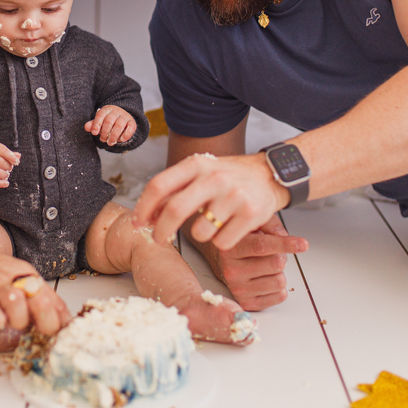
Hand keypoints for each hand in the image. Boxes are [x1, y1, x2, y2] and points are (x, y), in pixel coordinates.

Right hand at [0, 139, 19, 187]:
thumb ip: (7, 152)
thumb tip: (18, 156)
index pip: (1, 150)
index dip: (11, 156)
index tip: (16, 162)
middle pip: (0, 162)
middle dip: (8, 166)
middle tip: (10, 168)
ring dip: (4, 175)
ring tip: (6, 174)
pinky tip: (6, 183)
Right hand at [0, 243, 70, 335]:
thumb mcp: (7, 274)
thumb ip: (27, 292)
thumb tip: (51, 314)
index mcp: (24, 272)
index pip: (53, 299)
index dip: (61, 320)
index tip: (61, 333)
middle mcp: (12, 279)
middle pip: (44, 306)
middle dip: (45, 324)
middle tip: (35, 329)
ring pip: (21, 315)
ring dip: (15, 323)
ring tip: (3, 318)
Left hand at [85, 105, 136, 145]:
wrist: (123, 119)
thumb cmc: (108, 122)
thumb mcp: (100, 122)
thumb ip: (93, 125)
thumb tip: (87, 127)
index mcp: (106, 109)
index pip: (100, 115)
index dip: (96, 124)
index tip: (94, 133)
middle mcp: (116, 111)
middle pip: (109, 120)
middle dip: (105, 132)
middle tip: (103, 140)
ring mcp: (125, 116)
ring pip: (119, 125)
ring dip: (114, 136)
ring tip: (110, 142)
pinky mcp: (132, 122)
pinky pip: (131, 127)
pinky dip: (126, 135)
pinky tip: (121, 140)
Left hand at [132, 151, 289, 248]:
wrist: (269, 174)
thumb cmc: (228, 177)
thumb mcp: (199, 173)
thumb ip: (174, 190)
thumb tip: (146, 215)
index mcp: (196, 164)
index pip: (159, 185)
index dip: (143, 207)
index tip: (138, 223)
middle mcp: (214, 177)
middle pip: (175, 210)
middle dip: (161, 231)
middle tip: (158, 240)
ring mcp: (233, 195)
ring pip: (200, 232)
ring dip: (199, 236)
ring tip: (211, 225)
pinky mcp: (250, 214)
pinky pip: (222, 242)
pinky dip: (222, 242)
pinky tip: (229, 229)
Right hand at [188, 214, 307, 310]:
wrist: (223, 261)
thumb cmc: (242, 242)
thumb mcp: (253, 225)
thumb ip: (269, 225)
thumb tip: (284, 236)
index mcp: (231, 247)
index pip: (261, 246)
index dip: (285, 244)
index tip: (303, 244)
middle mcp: (231, 270)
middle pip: (276, 264)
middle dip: (281, 257)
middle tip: (271, 254)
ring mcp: (238, 288)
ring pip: (280, 281)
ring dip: (279, 273)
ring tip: (266, 267)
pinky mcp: (247, 303)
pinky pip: (280, 296)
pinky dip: (279, 288)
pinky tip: (266, 279)